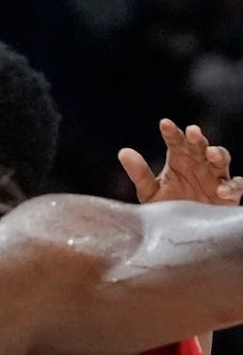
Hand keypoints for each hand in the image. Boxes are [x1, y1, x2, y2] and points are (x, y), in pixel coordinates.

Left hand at [120, 118, 241, 204]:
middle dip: (197, 138)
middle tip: (192, 131)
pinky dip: (232, 187)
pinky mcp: (228, 195)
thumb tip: (123, 152)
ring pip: (221, 160)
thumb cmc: (166, 205)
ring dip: (218, 155)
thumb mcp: (149, 191)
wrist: (180, 231)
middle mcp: (198, 164)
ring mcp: (215, 178)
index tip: (164, 124)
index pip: (176, 142)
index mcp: (179, 160)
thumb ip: (139, 173)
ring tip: (211, 153)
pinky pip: (235, 187)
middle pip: (200, 146)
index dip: (172, 133)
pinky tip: (222, 190)